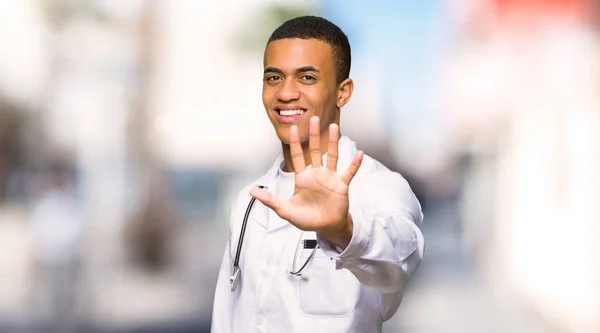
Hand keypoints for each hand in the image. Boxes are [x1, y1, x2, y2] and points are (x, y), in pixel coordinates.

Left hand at [250, 116, 363, 248]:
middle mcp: (316, 174)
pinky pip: (349, 172)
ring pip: (332, 156)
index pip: (297, 157)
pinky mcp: (341, 185)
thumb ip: (270, 200)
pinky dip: (354, 164)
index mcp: (302, 178)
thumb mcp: (285, 210)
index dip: (294, 143)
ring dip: (333, 142)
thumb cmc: (306, 218)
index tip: (292, 128)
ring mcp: (330, 178)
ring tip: (334, 127)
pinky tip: (359, 154)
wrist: (325, 227)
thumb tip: (251, 192)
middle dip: (314, 135)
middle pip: (314, 151)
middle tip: (314, 118)